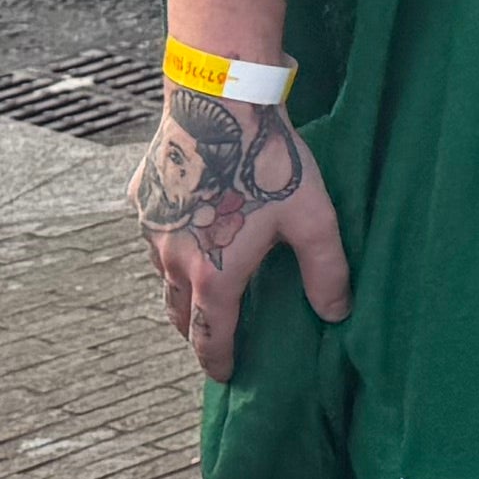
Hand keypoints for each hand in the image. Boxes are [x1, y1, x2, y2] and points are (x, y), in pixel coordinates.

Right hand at [133, 84, 346, 379]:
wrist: (218, 103)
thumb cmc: (269, 162)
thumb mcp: (313, 219)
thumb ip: (326, 271)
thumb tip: (337, 314)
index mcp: (213, 276)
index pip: (211, 336)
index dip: (219, 361)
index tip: (225, 375)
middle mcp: (172, 261)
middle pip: (179, 312)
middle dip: (196, 330)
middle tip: (213, 336)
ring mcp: (152, 229)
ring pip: (163, 273)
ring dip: (181, 286)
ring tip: (202, 286)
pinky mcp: (142, 196)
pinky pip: (155, 231)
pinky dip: (170, 241)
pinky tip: (189, 227)